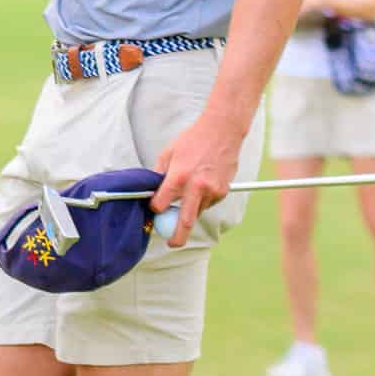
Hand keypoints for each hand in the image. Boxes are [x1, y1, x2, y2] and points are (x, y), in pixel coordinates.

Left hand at [149, 110, 249, 248]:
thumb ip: (159, 175)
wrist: (222, 131)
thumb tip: (151, 191)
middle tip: (171, 243)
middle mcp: (196, 187)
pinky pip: (209, 203)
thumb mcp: (169, 153)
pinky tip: (204, 181)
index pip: (161, 204)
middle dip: (177, 237)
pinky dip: (203, 199)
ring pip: (197, 212)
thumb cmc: (193, 140)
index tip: (154, 210)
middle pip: (185, 222)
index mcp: (178, 177)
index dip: (155, 209)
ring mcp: (212, 191)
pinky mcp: (223, 192)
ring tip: (192, 188)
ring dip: (190, 210)